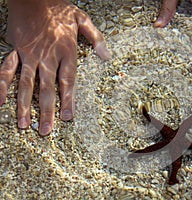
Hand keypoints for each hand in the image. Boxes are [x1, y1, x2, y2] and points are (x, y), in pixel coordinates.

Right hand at [0, 0, 110, 135]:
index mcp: (66, 51)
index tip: (67, 117)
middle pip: (47, 88)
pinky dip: (2, 85)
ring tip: (24, 124)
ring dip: (24, 105)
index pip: (67, 81)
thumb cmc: (59, 8)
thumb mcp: (82, 20)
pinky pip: (6, 70)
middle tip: (45, 131)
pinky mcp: (16, 50)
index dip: (68, 100)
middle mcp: (47, 57)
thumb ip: (96, 38)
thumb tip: (107, 56)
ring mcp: (29, 55)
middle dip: (46, 111)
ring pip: (26, 84)